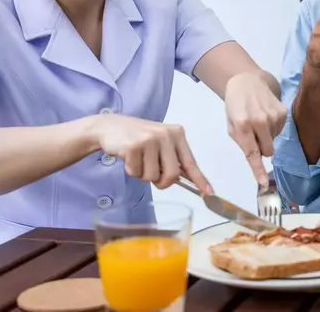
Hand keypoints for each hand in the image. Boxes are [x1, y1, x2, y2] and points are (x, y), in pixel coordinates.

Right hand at [91, 114, 211, 192]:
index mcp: (177, 134)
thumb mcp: (161, 144)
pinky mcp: (134, 146)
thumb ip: (174, 159)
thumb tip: (191, 180)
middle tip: (152, 173)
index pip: (191, 162)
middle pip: (172, 175)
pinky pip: (136, 172)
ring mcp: (150, 140)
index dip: (200, 180)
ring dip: (143, 174)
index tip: (209, 193)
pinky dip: (132, 170)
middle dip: (161, 181)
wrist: (110, 126)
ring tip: (138, 159)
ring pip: (152, 176)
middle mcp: (166, 134)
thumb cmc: (138, 138)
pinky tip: (128, 156)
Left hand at [225, 71, 287, 185]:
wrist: (248, 81)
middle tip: (253, 135)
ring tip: (258, 120)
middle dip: (261, 148)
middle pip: (267, 151)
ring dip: (266, 136)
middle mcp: (260, 120)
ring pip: (274, 141)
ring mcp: (273, 115)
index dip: (257, 170)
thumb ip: (242, 142)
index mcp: (242, 124)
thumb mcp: (230, 124)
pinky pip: (279, 131)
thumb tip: (258, 157)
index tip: (262, 184)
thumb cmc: (236, 105)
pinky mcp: (283, 112)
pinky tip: (266, 115)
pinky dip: (273, 128)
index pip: (252, 153)